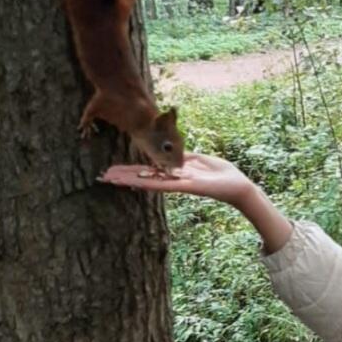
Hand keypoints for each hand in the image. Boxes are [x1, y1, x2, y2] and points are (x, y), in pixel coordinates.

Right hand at [100, 152, 252, 205]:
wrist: (238, 186)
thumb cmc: (221, 174)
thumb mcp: (199, 160)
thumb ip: (183, 158)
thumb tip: (172, 154)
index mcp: (175, 173)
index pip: (148, 170)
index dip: (131, 170)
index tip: (114, 169)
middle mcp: (173, 181)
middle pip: (144, 177)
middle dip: (124, 176)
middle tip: (104, 176)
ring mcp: (178, 185)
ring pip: (149, 182)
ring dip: (130, 181)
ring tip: (112, 179)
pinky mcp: (187, 186)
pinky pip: (165, 185)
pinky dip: (150, 183)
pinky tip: (135, 183)